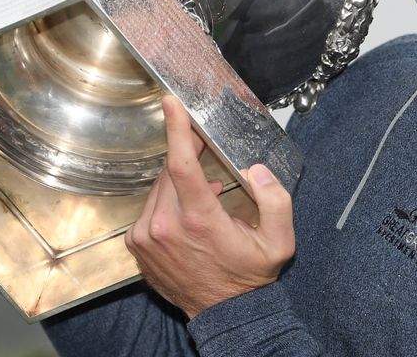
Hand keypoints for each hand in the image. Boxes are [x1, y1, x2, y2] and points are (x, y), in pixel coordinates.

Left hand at [125, 96, 294, 318]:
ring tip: (205, 202)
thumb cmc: (250, 275)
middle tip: (210, 164)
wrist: (225, 314)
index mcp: (199, 221)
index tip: (170, 102)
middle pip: (170, 172)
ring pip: (158, 189)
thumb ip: (275, 199)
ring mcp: (146, 237)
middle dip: (188, 161)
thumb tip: (256, 169)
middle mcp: (165, 227)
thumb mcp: (279, 240)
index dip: (176, 129)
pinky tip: (188, 217)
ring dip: (179, 186)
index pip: (181, 164)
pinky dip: (167, 204)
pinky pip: (149, 208)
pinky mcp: (137, 245)